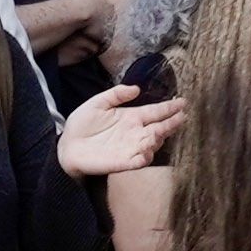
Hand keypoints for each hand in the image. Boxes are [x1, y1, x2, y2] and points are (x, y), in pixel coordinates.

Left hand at [54, 85, 179, 181]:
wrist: (67, 146)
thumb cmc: (81, 125)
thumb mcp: (97, 103)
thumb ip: (116, 94)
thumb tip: (136, 88)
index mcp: (131, 117)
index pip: (155, 111)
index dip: (169, 108)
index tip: (183, 102)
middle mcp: (135, 133)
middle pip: (159, 128)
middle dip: (172, 123)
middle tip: (182, 117)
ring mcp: (131, 148)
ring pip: (153, 144)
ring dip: (158, 138)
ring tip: (160, 131)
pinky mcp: (123, 162)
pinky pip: (139, 161)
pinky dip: (144, 157)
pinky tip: (147, 150)